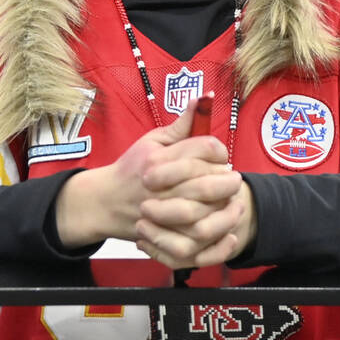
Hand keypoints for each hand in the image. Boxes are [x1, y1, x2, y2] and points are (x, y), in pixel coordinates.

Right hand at [133, 95, 256, 268]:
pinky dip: (215, 237)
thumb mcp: (153, 140)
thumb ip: (181, 124)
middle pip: (207, 183)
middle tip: (234, 180)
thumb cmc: (132, 168)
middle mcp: (159, 185)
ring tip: (231, 202)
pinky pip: (194, 242)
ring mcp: (160, 212)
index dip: (219, 151)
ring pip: (204, 214)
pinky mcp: (161, 236)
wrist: (105, 202)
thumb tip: (204, 98)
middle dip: (227, 181)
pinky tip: (225, 227)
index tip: (222, 156)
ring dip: (224, 208)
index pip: (203, 149)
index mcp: (159, 158)